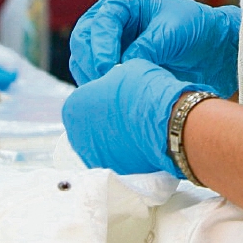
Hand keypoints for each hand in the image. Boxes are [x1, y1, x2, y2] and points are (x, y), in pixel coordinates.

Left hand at [62, 58, 203, 175]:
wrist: (168, 124)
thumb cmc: (145, 92)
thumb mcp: (126, 70)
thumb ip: (112, 79)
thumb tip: (115, 84)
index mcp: (73, 108)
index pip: (83, 100)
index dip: (103, 96)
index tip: (118, 96)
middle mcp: (77, 136)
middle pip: (90, 125)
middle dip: (106, 119)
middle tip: (128, 112)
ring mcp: (94, 157)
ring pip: (103, 144)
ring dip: (115, 137)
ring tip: (137, 127)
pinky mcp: (114, 172)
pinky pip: (118, 158)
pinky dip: (127, 152)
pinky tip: (142, 141)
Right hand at [69, 0, 239, 95]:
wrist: (211, 48)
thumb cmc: (195, 29)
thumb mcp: (172, 33)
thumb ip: (145, 48)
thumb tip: (120, 69)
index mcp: (124, 0)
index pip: (100, 22)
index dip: (101, 46)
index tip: (108, 68)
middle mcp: (111, 17)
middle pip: (83, 39)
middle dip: (91, 62)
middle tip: (105, 83)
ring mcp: (109, 40)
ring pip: (83, 58)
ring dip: (90, 75)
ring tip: (108, 92)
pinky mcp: (113, 61)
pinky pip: (93, 73)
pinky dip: (97, 84)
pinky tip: (110, 96)